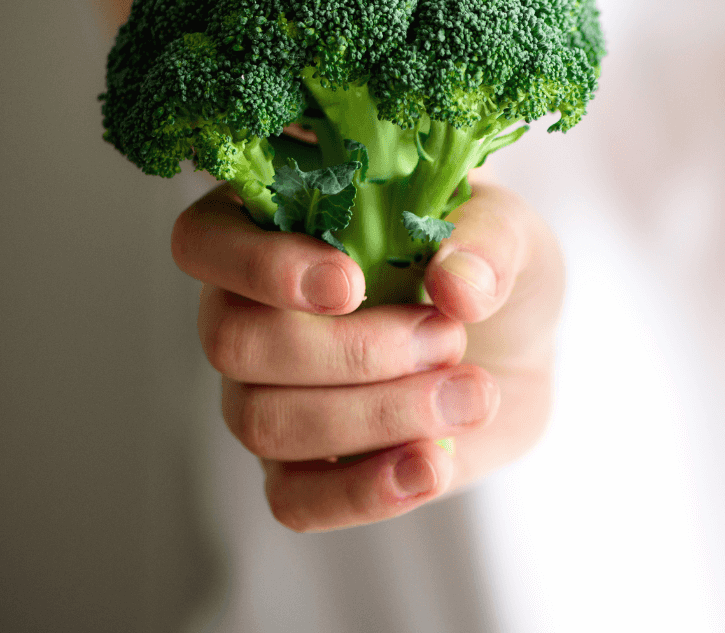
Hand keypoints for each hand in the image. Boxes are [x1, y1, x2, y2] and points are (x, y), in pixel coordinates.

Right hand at [173, 179, 561, 530]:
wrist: (520, 346)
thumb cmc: (490, 265)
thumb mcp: (510, 231)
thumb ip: (489, 242)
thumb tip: (454, 283)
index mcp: (275, 223)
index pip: (205, 239)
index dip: (261, 266)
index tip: (351, 286)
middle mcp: (249, 309)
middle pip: (235, 343)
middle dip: (353, 350)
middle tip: (448, 337)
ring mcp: (265, 394)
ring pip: (264, 422)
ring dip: (378, 415)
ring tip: (472, 394)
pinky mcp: (304, 468)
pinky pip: (293, 501)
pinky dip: (364, 491)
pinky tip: (432, 466)